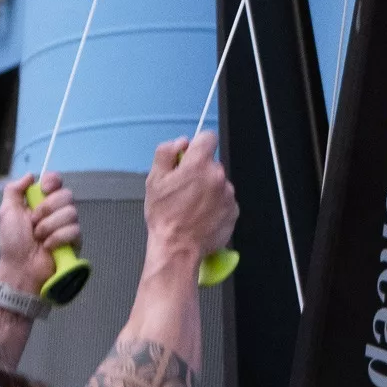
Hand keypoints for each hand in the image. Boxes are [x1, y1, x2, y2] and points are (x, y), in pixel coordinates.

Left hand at [0, 170, 79, 292]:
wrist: (20, 266)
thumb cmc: (13, 241)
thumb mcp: (7, 212)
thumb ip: (14, 190)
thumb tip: (31, 175)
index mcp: (42, 201)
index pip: (57, 181)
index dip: (53, 181)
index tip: (44, 189)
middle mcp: (58, 210)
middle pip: (66, 195)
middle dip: (46, 209)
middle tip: (33, 223)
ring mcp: (69, 225)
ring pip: (70, 213)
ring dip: (48, 226)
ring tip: (38, 237)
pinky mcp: (76, 240)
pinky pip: (74, 230)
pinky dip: (56, 238)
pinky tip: (47, 246)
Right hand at [144, 133, 237, 266]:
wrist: (177, 248)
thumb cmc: (165, 218)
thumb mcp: (153, 181)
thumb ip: (166, 153)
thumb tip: (179, 143)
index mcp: (198, 165)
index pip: (207, 138)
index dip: (197, 144)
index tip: (191, 154)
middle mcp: (217, 176)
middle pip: (211, 164)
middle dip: (199, 172)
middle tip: (183, 190)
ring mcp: (228, 194)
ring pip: (218, 183)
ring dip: (207, 190)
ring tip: (190, 207)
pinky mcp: (233, 210)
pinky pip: (224, 201)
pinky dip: (214, 206)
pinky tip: (200, 216)